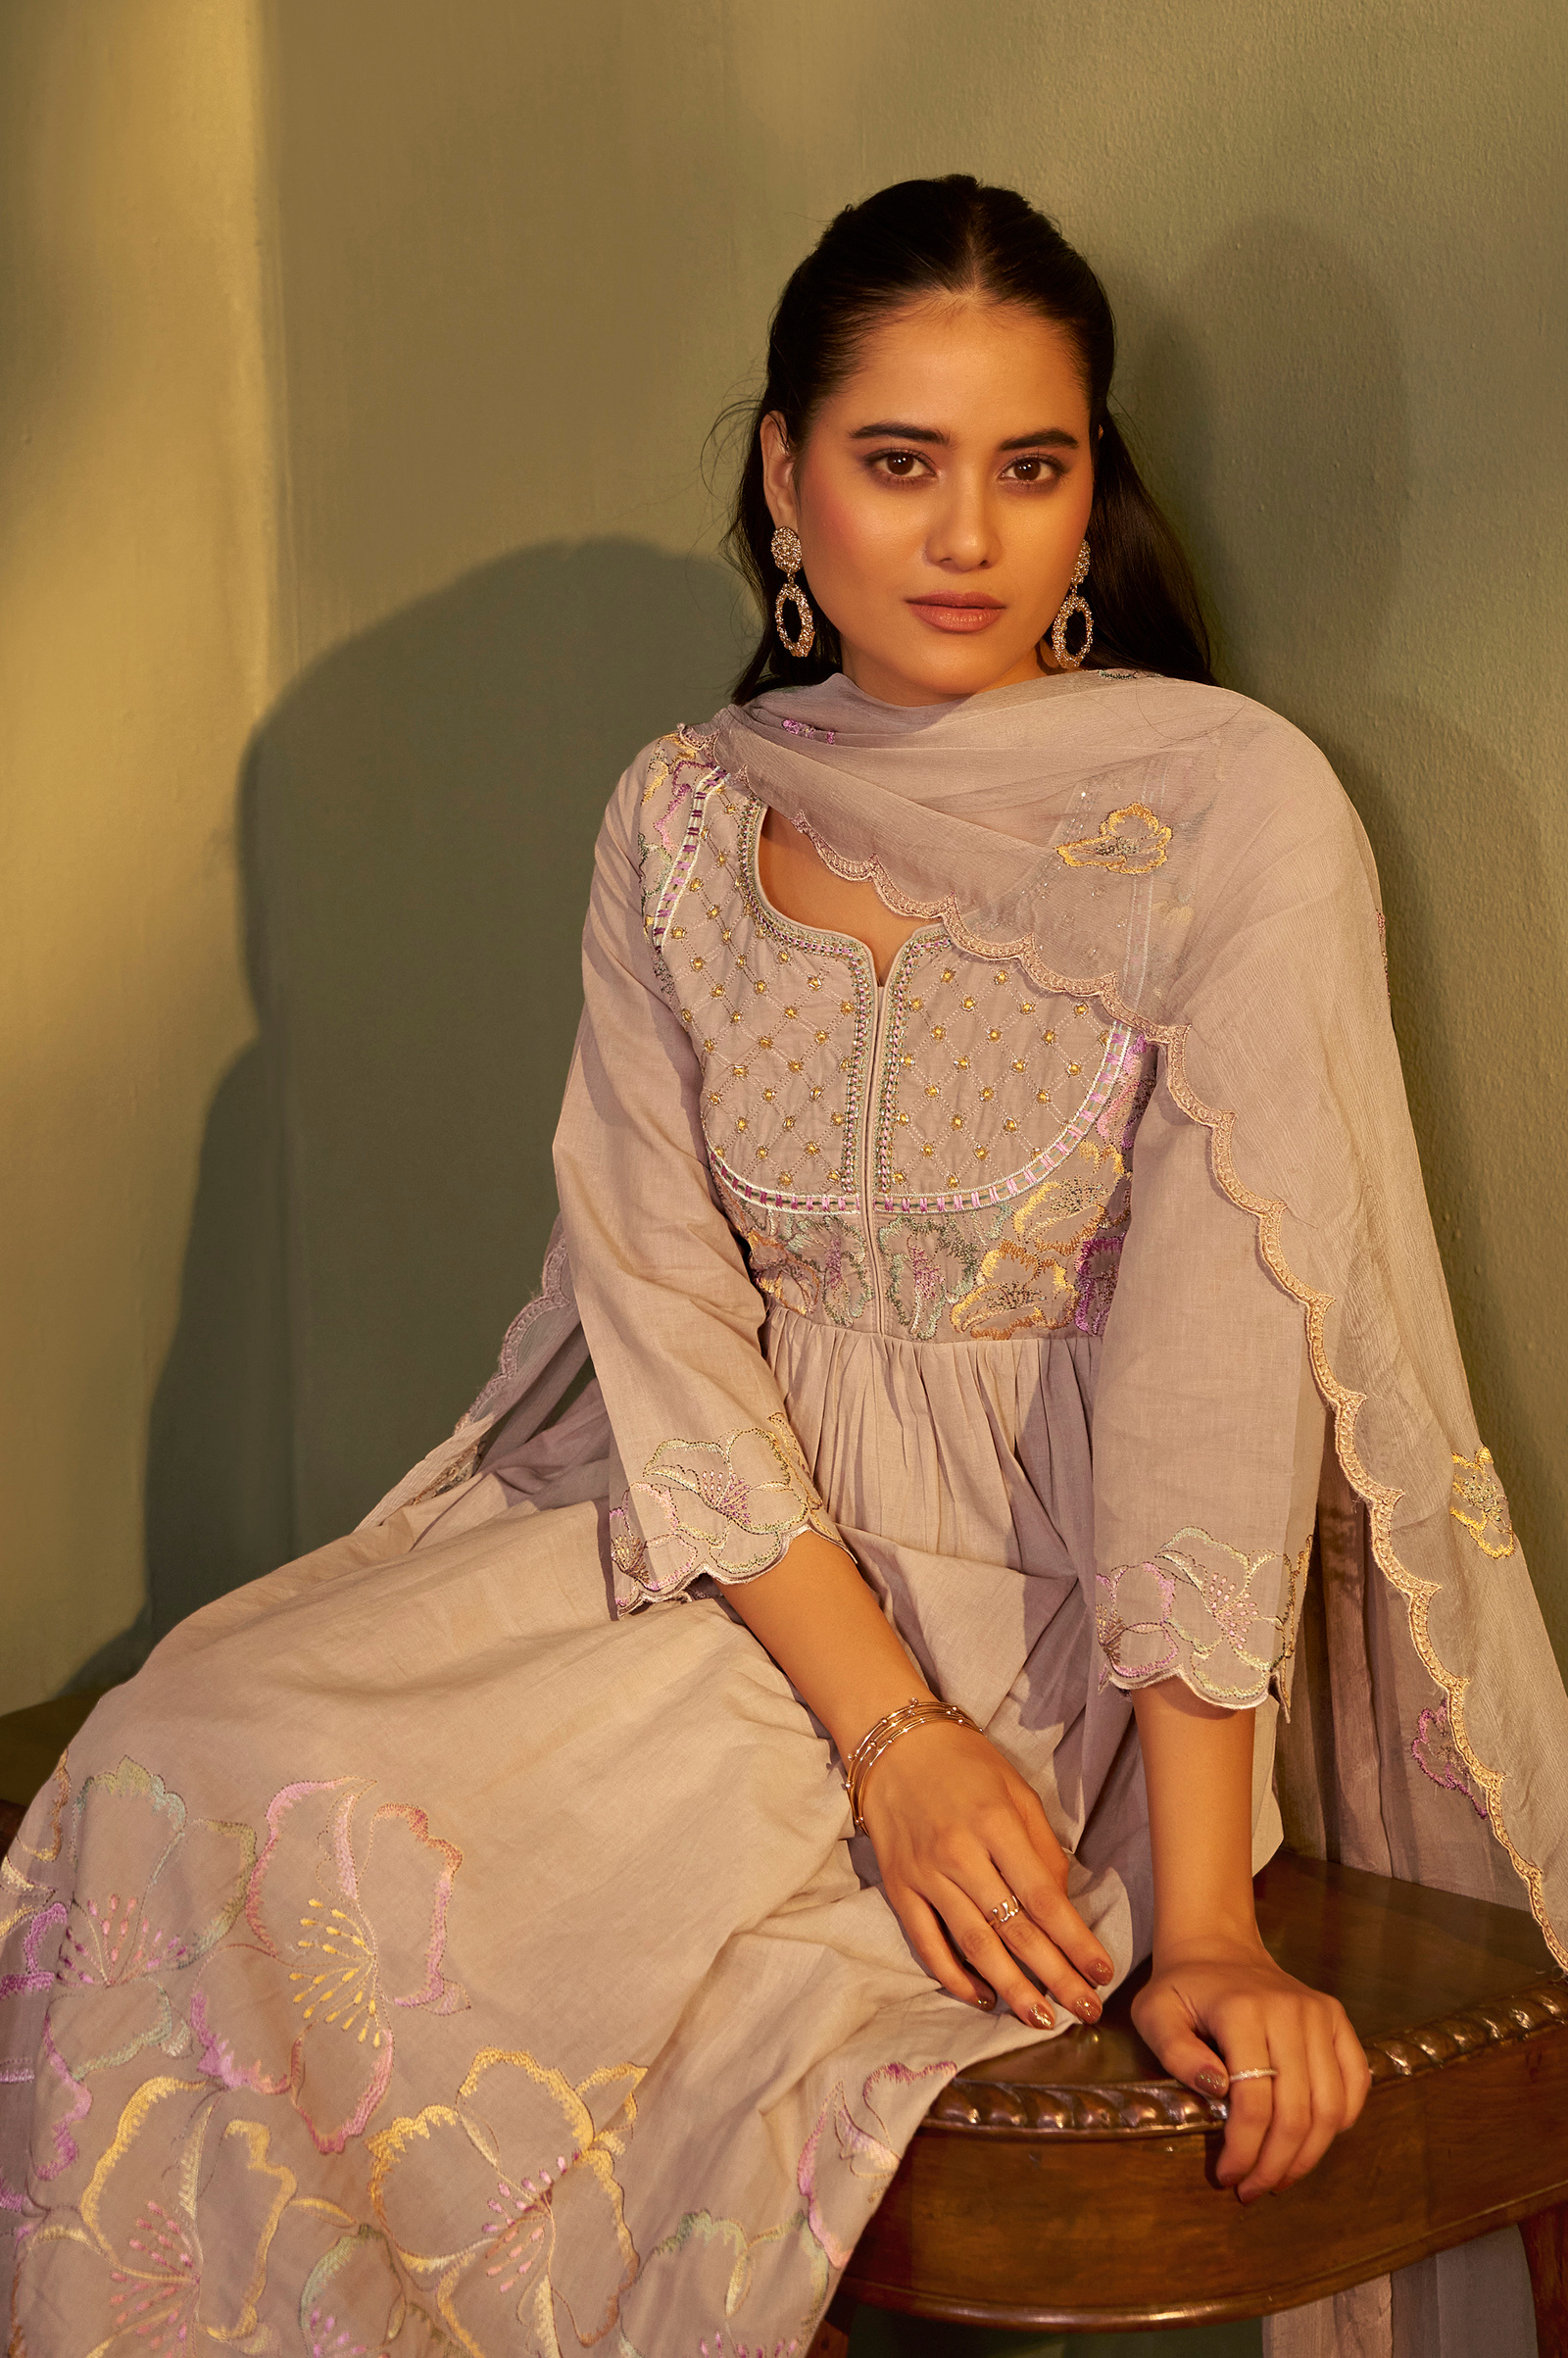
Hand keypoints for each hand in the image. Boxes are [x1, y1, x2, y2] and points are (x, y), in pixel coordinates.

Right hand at [860, 1718, 1114, 2025]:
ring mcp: (925, 1874)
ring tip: (1041, 2019)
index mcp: (996, 1825)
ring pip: (973, 1944)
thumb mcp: (1016, 1790)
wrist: (894, 1742)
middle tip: (1085, 2010)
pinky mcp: (898, 1887)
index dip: (1075, 1941)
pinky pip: (926, 1943)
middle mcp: (960, 1854)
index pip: (1043, 1898)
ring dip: (1011, 1988)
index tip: (1102, 1973)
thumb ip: (1042, 1847)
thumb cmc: (965, 1763)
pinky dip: (953, 1976)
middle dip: (1055, 1976)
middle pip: (1014, 1930)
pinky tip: (981, 1997)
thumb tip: (1061, 1905)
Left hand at [1132, 1934, 1371, 2197]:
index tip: (1226, 2177)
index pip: (1254, 2101)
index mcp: (1242, 2011)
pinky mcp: (1337, 2018)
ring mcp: (1320, 2013)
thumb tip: (1217, 2089)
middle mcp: (1290, 2011)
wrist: (1216, 1945)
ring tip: (1280, 2177)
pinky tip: (1313, 2142)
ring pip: (1331, 2106)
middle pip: (1297, 2111)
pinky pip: (1355, 2082)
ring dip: (1309, 2155)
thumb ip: (1176, 2052)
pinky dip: (1342, 2121)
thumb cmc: (1181, 1988)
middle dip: (1275, 2164)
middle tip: (1253, 2190)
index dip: (1243, 2150)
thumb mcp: (1155, 2014)